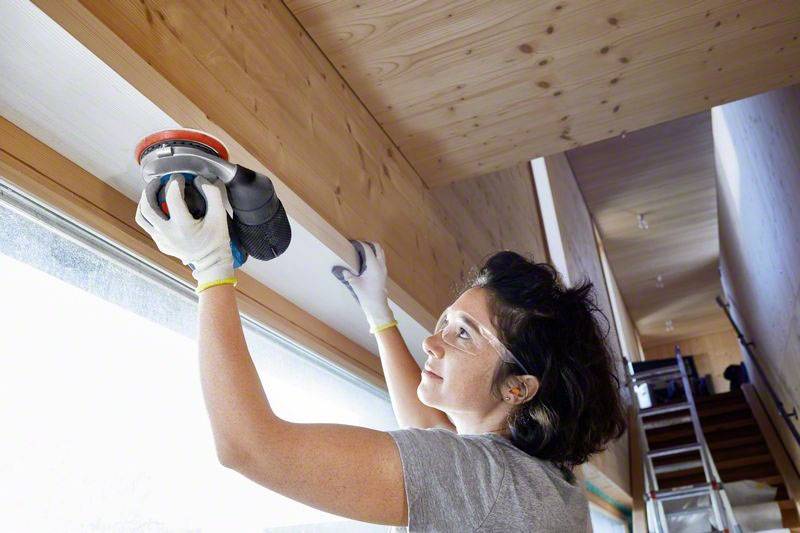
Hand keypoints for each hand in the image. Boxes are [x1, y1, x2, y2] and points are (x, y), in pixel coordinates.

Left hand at [135, 174, 235, 292]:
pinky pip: (148, 226)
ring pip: (142, 216)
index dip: (175, 183)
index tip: (180, 178)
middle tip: (159, 181)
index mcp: (183, 227)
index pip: (172, 198)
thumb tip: (199, 181)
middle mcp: (168, 234)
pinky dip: (150, 214)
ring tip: (152, 191)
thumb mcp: (220, 217)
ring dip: (144, 201)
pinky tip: (158, 207)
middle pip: (148, 206)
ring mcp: (161, 240)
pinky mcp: (160, 244)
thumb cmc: (217, 240)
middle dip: (151, 189)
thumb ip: (213, 195)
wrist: (212, 264)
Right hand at [332, 240, 394, 332]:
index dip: (359, 244)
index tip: (352, 243)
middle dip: (368, 244)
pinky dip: (375, 255)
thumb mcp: (355, 284)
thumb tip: (338, 269)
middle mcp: (381, 264)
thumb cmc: (366, 294)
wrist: (377, 305)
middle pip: (377, 247)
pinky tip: (367, 261)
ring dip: (373, 249)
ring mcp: (384, 268)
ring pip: (381, 252)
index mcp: (373, 265)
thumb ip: (347, 275)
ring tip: (362, 252)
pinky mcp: (384, 272)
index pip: (367, 248)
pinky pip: (381, 258)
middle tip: (358, 246)